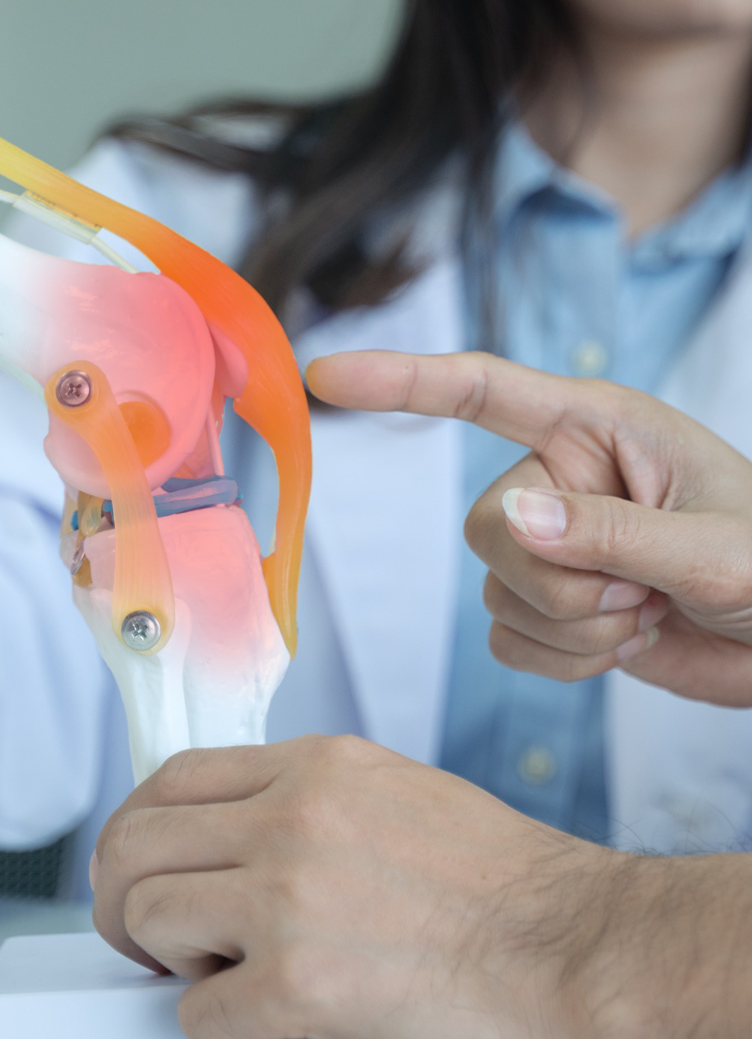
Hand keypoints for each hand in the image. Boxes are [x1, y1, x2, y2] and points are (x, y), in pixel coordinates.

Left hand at [92, 738, 751, 1038]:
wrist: (579, 944)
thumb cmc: (500, 880)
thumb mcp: (388, 791)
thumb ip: (301, 799)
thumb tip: (225, 833)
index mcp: (311, 767)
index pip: (170, 778)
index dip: (137, 829)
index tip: (142, 869)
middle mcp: (290, 817)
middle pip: (134, 844)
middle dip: (121, 898)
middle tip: (149, 938)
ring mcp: (290, 895)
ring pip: (147, 917)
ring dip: (175, 962)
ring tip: (233, 977)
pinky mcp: (302, 980)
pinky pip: (199, 1012)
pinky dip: (225, 1028)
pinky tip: (276, 1025)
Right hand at [308, 350, 751, 705]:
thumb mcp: (714, 544)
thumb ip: (612, 531)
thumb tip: (511, 521)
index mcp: (597, 430)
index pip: (481, 392)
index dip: (399, 381)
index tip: (326, 378)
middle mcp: (560, 482)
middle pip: (483, 528)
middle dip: (559, 579)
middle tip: (639, 586)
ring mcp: (551, 549)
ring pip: (494, 594)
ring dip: (576, 624)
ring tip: (648, 609)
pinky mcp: (550, 609)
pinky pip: (506, 642)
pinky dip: (564, 660)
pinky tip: (625, 642)